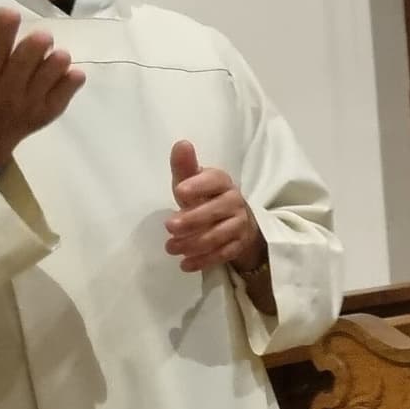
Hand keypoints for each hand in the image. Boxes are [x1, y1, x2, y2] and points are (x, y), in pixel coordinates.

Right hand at [0, 9, 84, 171]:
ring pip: (50, 74)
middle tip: (42, 36)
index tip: (12, 14)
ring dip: (57, 59)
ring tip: (57, 55)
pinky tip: (70, 73)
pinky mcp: (47, 112)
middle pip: (25, 59)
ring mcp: (28, 102)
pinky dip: (72, 79)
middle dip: (37, 42)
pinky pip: (66, 92)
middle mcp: (4, 88)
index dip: (4, 27)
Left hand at [165, 141, 266, 273]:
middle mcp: (235, 201)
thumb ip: (185, 166)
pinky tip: (185, 264)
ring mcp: (240, 224)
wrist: (235, 222)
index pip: (214, 180)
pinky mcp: (239, 245)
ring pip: (219, 235)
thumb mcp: (192, 182)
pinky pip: (223, 254)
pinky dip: (204, 260)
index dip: (198, 185)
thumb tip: (181, 144)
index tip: (179, 191)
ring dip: (194, 243)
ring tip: (171, 248)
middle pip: (216, 210)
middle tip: (169, 227)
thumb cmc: (205, 198)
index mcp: (222, 182)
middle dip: (192, 220)